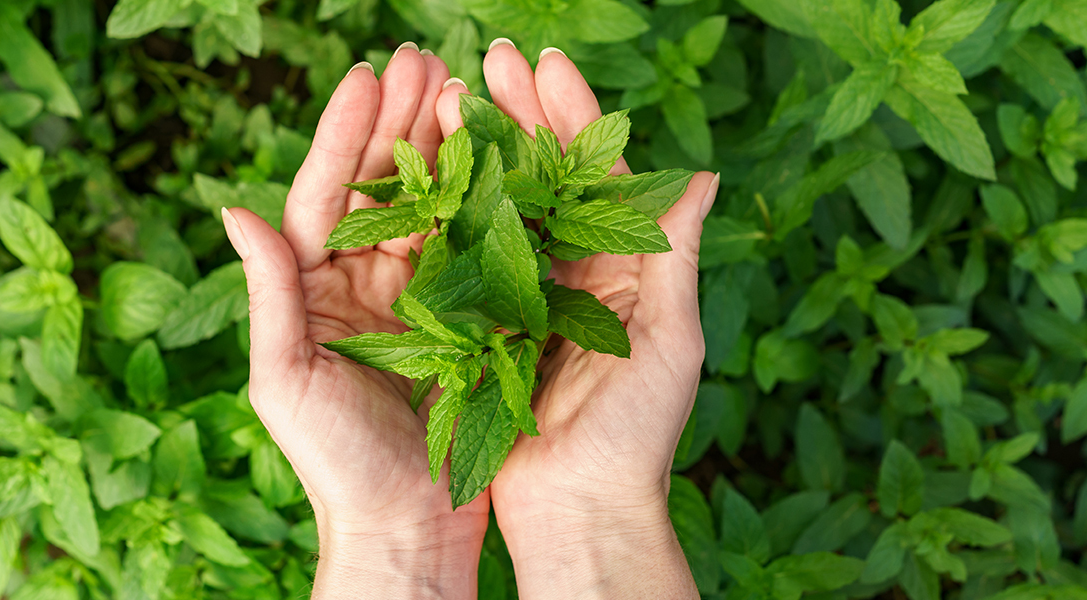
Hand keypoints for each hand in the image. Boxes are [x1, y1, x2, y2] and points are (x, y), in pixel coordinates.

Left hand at [221, 44, 488, 598]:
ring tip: (462, 88)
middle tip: (425, 58)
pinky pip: (470, 250)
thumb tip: (234, 210)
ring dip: (443, 147)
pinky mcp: (462, 320)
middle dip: (400, 121)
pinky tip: (498, 158)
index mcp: (314, 291)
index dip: (345, 135)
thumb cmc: (335, 464)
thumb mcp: (287, 380)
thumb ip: (270, 294)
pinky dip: (482, 202)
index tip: (368, 77)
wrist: (404, 527)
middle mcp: (362, 285)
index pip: (326, 196)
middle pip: (381, 187)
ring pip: (429, 207)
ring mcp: (415, 299)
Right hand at [436, 42, 716, 597]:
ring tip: (452, 94)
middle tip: (490, 57)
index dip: (574, 116)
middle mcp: (578, 272)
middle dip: (521, 114)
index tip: (544, 63)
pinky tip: (431, 170)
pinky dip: (454, 213)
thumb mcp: (669, 342)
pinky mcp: (487, 326)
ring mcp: (530, 296)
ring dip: (483, 150)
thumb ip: (674, 257)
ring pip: (505, 206)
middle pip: (548, 177)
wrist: (578, 510)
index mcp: (627, 268)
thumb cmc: (636, 436)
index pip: (600, 174)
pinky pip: (470, 259)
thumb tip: (703, 175)